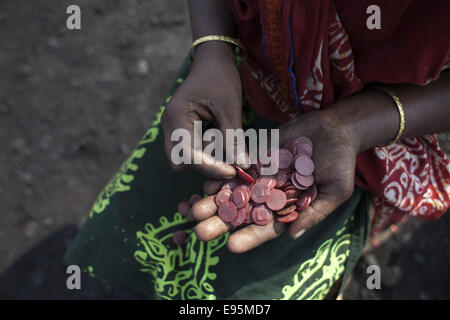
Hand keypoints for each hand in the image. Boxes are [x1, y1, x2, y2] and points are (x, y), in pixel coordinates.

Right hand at [162, 42, 247, 177]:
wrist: (212, 60)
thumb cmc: (220, 78)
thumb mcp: (230, 107)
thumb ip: (233, 138)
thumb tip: (243, 166)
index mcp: (177, 117)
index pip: (186, 155)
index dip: (209, 167)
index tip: (232, 170)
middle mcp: (169, 125)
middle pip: (180, 162)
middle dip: (204, 165)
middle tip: (227, 156)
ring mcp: (173, 128)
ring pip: (184, 158)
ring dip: (206, 156)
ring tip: (222, 136)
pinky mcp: (181, 130)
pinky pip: (190, 149)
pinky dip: (206, 150)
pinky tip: (219, 135)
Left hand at [190, 106, 358, 252]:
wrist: (335, 129)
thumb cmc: (341, 163)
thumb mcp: (337, 190)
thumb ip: (314, 212)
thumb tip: (292, 236)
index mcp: (289, 208)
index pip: (267, 227)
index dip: (250, 237)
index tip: (230, 246)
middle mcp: (272, 195)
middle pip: (244, 212)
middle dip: (222, 222)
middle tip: (200, 232)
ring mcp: (263, 176)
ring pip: (235, 192)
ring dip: (215, 201)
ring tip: (194, 209)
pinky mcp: (258, 157)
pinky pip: (238, 167)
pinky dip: (223, 175)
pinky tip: (207, 182)